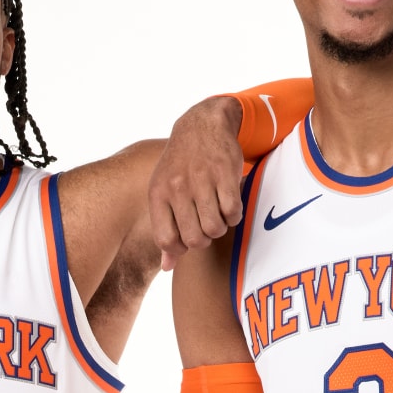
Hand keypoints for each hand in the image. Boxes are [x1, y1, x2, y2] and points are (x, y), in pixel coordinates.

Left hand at [147, 97, 246, 255]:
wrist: (202, 125)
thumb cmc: (180, 166)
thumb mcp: (164, 192)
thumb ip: (165, 228)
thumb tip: (167, 267)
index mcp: (158, 194)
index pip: (166, 240)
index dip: (180, 248)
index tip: (188, 237)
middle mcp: (177, 187)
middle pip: (194, 239)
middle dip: (203, 240)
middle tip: (206, 226)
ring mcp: (201, 180)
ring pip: (215, 228)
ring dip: (220, 227)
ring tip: (218, 214)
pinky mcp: (225, 174)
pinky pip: (233, 212)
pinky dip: (234, 215)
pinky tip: (229, 205)